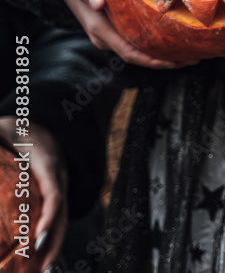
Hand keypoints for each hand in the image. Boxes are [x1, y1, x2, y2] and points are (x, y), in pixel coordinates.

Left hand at [0, 118, 67, 271]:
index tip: (39, 237)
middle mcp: (59, 177)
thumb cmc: (19, 127)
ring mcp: (60, 185)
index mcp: (48, 162)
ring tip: (43, 270)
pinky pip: (57, 217)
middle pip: (63, 213)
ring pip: (63, 218)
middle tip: (42, 267)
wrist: (44, 122)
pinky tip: (41, 255)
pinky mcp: (55, 192)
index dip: (49, 216)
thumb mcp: (3, 127)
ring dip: (55, 245)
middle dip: (55, 241)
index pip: (54, 193)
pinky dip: (52, 236)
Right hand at [52, 0, 188, 68]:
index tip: (176, 63)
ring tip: (190, 52)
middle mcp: (104, 35)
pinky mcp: (114, 26)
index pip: (129, 52)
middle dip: (165, 61)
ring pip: (138, 50)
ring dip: (162, 54)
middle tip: (194, 60)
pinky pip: (137, 40)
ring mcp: (109, 33)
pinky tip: (174, 39)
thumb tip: (96, 2)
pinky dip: (156, 44)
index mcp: (98, 27)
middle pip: (137, 56)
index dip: (153, 60)